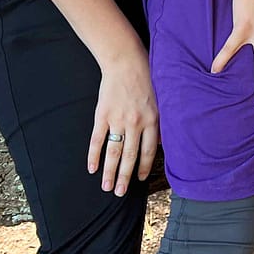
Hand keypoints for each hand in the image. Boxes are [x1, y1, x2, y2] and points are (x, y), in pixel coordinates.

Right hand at [87, 42, 158, 196]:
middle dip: (124, 177)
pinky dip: (93, 155)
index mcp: (152, 119)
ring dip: (109, 172)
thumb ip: (160, 120)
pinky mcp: (102, 114)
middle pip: (130, 156)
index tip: (141, 179)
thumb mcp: (161, 97)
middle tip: (119, 192)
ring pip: (113, 152)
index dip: (145, 167)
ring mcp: (118, 120)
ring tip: (106, 187)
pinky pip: (97, 139)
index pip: (149, 151)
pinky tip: (91, 168)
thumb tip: (160, 142)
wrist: (125, 60)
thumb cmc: (146, 76)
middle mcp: (136, 123)